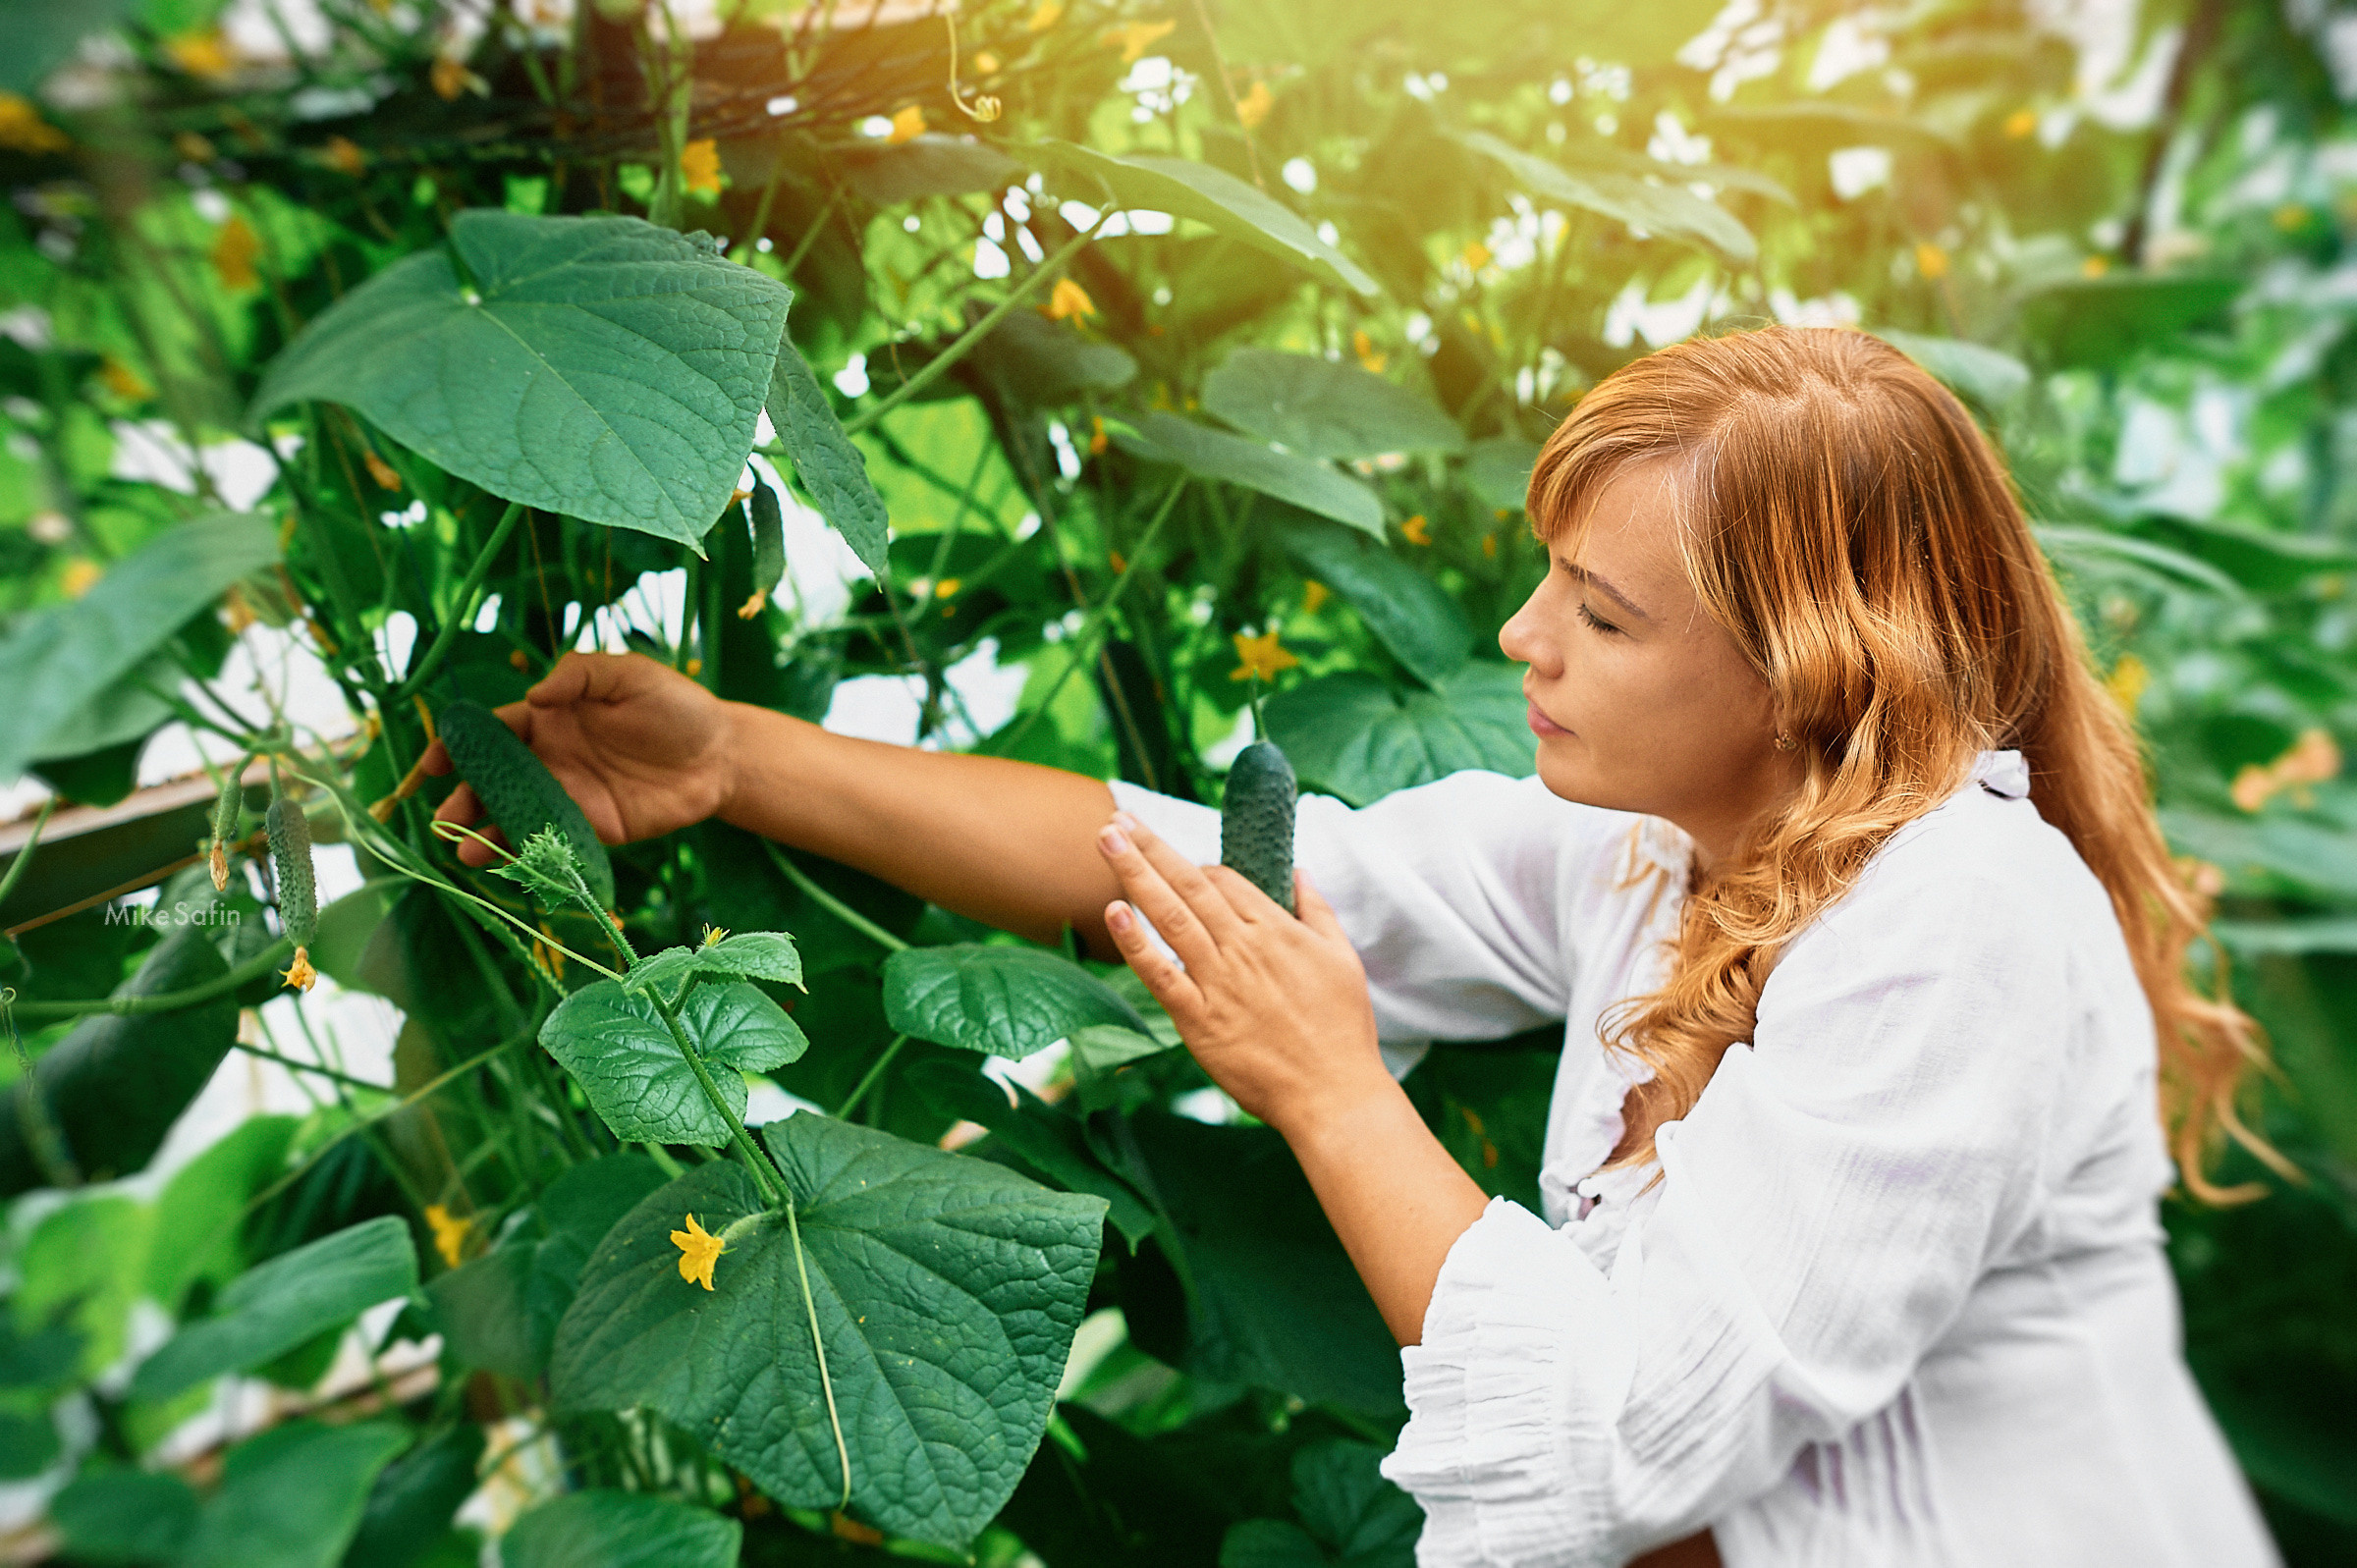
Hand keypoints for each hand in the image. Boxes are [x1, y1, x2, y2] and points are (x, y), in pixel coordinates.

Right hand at [424, 651, 740, 865]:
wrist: (721, 755)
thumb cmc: (674, 706)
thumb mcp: (628, 674)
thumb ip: (580, 675)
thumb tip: (534, 696)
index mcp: (549, 719)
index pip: (493, 733)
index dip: (458, 746)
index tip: (433, 761)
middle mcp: (550, 760)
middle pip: (493, 782)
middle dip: (465, 801)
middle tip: (447, 820)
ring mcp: (568, 797)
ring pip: (515, 818)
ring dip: (487, 837)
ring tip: (466, 853)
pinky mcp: (593, 830)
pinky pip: (552, 842)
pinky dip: (528, 855)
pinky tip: (508, 865)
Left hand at [1095, 810, 1392, 1138]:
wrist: (1334, 1094)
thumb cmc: (1343, 1030)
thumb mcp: (1342, 958)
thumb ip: (1317, 911)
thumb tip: (1300, 873)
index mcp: (1277, 930)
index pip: (1226, 880)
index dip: (1199, 867)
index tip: (1180, 864)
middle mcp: (1243, 948)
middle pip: (1189, 883)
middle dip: (1151, 847)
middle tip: (1117, 818)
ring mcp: (1219, 982)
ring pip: (1169, 915)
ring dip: (1135, 873)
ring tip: (1106, 839)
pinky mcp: (1199, 1020)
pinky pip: (1160, 974)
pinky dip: (1135, 942)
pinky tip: (1113, 911)